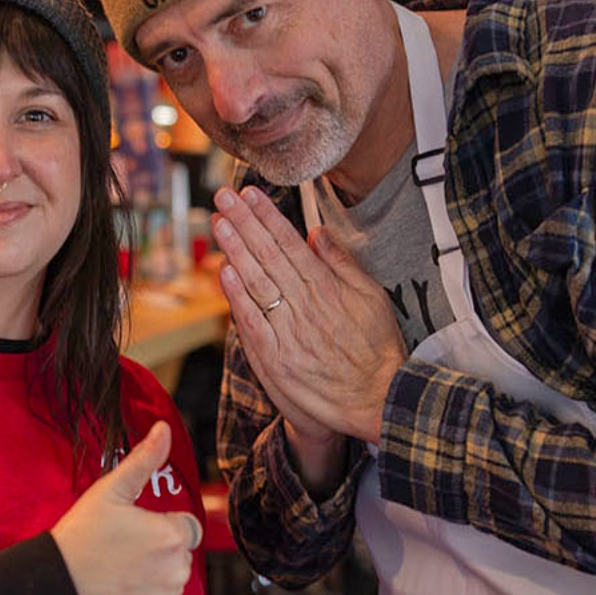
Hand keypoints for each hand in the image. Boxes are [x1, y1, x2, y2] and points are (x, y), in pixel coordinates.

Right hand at [50, 423, 200, 594]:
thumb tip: (163, 429)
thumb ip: (143, 461)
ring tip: (115, 580)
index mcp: (172, 536)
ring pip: (169, 591)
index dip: (158, 529)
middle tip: (118, 557)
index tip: (131, 535)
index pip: (185, 530)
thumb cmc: (77, 538)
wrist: (50, 591)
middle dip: (157, 558)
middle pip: (178, 561)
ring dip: (150, 587)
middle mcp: (177, 572)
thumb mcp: (109, 492)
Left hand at [212, 186, 405, 443]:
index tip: (249, 194)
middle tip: (223, 196)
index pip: (290, 244)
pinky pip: (252, 322)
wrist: (377, 400)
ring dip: (234, 251)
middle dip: (243, 223)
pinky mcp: (276, 358)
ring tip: (218, 222)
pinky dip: (238, 297)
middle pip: (268, 256)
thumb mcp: (371, 298)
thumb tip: (317, 232)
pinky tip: (224, 273)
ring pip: (256, 283)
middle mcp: (305, 304)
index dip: (267, 217)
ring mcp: (288, 331)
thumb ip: (341, 264)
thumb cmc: (376, 349)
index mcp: (328, 287)